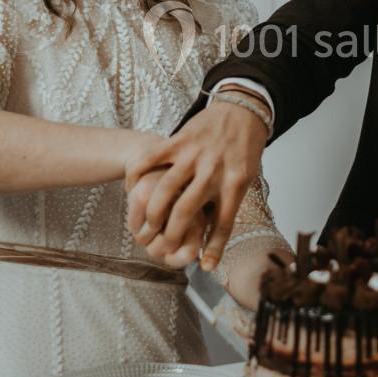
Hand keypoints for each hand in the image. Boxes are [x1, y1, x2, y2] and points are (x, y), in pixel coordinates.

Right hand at [124, 97, 268, 271]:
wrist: (243, 110)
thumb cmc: (244, 151)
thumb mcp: (246, 180)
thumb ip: (230, 205)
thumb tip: (217, 240)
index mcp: (235, 184)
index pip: (223, 223)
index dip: (213, 248)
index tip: (204, 266)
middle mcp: (214, 171)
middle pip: (186, 211)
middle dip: (171, 234)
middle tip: (163, 245)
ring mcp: (195, 155)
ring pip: (165, 190)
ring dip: (153, 212)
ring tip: (148, 225)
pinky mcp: (179, 140)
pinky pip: (151, 159)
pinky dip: (137, 174)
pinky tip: (131, 187)